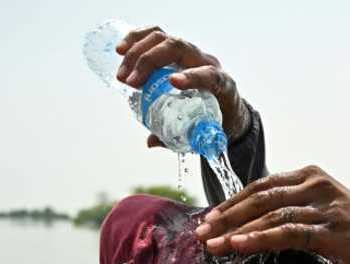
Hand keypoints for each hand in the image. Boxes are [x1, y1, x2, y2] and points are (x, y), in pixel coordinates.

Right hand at [115, 26, 250, 142]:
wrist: (228, 106)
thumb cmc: (219, 119)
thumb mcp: (207, 133)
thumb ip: (182, 137)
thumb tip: (152, 142)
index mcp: (221, 83)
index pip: (209, 74)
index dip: (192, 76)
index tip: (172, 82)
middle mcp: (205, 61)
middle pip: (177, 47)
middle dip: (149, 61)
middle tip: (130, 82)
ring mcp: (189, 51)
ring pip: (163, 38)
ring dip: (138, 52)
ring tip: (122, 74)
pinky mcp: (175, 48)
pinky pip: (155, 35)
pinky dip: (136, 39)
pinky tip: (121, 50)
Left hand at [195, 166, 349, 263]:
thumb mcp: (321, 212)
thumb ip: (292, 212)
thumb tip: (254, 227)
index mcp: (309, 176)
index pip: (262, 186)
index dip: (232, 202)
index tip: (209, 218)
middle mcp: (315, 184)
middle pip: (260, 196)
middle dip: (227, 215)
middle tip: (201, 232)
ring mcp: (324, 206)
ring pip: (270, 214)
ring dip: (237, 230)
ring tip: (212, 243)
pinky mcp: (330, 229)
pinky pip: (287, 232)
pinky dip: (259, 239)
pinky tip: (239, 246)